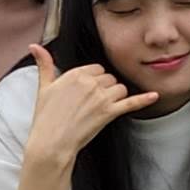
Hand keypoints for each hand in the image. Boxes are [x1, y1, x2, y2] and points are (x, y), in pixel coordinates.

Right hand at [18, 43, 151, 176]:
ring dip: (116, 97)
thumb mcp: (44, 88)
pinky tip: (154, 96)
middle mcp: (90, 82)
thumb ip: (44, 64)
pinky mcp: (109, 113)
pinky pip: (131, 103)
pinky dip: (144, 100)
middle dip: (105, 89)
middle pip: (109, 78)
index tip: (87, 93)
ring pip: (120, 88)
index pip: (96, 69)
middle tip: (91, 105)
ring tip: (101, 109)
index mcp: (75, 73)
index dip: (94, 80)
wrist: (51, 143)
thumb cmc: (46, 117)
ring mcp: (101, 97)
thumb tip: (35, 46)